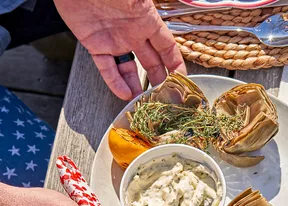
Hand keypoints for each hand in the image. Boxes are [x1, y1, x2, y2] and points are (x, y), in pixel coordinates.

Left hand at [53, 0, 185, 99]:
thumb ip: (151, 10)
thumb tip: (168, 32)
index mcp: (147, 20)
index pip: (167, 47)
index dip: (176, 64)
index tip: (182, 80)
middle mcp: (133, 32)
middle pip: (151, 62)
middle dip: (159, 81)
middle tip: (165, 97)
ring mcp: (114, 40)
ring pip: (129, 70)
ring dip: (136, 87)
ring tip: (143, 103)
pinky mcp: (95, 44)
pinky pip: (107, 68)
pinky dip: (115, 82)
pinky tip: (123, 93)